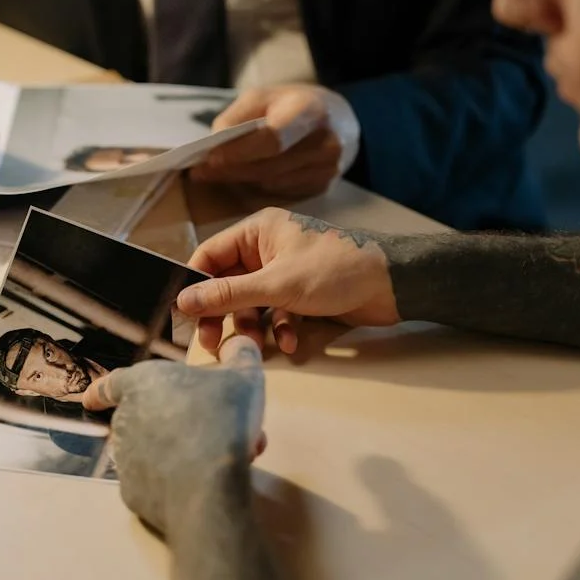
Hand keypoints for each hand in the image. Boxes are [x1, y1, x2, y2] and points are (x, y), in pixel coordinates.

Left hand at [83, 336, 266, 535]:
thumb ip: (241, 354)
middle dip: (180, 423)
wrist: (209, 484)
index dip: (103, 390)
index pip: (113, 383)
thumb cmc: (222, 418)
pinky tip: (205, 483)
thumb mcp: (245, 376)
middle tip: (216, 431)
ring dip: (186, 450)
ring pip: (156, 450)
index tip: (91, 400)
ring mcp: (125, 458)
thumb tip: (239, 343)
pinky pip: (155, 482)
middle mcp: (125, 418)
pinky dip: (176, 480)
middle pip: (147, 418)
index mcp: (142, 383)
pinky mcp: (132, 492)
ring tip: (223, 457)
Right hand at [176, 207, 400, 353]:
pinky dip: (279, 328)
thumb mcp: (276, 285)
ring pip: (251, 303)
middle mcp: (267, 248)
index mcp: (258, 232)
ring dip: (252, 326)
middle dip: (223, 315)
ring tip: (255, 347)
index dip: (196, 284)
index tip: (185, 314)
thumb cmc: (336, 271)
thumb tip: (185, 300)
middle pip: (228, 284)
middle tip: (212, 344)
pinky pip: (276, 312)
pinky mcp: (301, 293)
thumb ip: (228, 294)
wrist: (394, 285)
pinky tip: (290, 341)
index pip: (210, 255)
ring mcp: (285, 272)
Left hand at [189, 85, 347, 196]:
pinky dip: (258, 187)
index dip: (239, 151)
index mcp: (311, 111)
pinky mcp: (324, 187)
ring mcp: (328, 169)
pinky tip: (245, 179)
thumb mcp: (264, 96)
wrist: (338, 119)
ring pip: (271, 184)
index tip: (210, 158)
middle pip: (269, 166)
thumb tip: (215, 145)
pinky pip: (280, 193)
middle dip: (231, 170)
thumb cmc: (293, 104)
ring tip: (217, 173)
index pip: (272, 139)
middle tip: (200, 172)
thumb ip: (237, 117)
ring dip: (240, 181)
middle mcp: (326, 143)